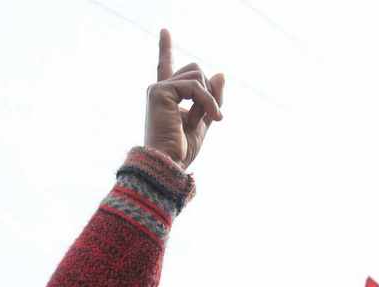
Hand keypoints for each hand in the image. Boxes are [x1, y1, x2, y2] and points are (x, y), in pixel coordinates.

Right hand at [144, 29, 224, 168]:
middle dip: (210, 91)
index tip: (164, 31)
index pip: (166, 66)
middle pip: (196, 69)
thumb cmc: (181, 149)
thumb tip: (220, 73)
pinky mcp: (160, 91)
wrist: (168, 164)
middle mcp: (160, 89)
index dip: (165, 48)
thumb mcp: (204, 121)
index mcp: (167, 96)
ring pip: (198, 75)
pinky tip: (211, 118)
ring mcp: (158, 89)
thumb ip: (212, 99)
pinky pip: (195, 86)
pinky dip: (208, 102)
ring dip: (209, 98)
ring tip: (209, 120)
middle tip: (212, 116)